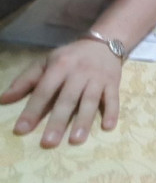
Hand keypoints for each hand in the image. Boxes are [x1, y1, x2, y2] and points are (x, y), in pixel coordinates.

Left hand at [0, 39, 122, 147]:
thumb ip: (26, 80)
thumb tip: (4, 99)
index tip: (21, 130)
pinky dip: (112, 112)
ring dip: (83, 120)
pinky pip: (113, 98)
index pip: (44, 90)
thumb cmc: (71, 57)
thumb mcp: (46, 62)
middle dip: (58, 121)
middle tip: (49, 143)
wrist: (104, 43)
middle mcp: (79, 72)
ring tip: (76, 140)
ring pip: (90, 101)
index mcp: (60, 66)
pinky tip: (108, 127)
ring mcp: (98, 78)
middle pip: (68, 99)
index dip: (32, 110)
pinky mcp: (113, 82)